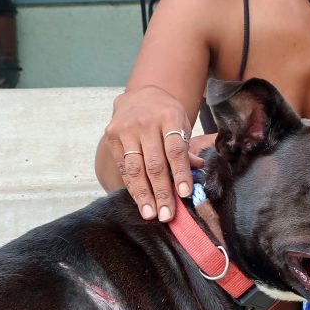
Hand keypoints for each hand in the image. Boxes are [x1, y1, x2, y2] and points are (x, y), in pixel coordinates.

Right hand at [103, 85, 202, 221]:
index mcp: (169, 117)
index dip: (180, 173)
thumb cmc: (166, 114)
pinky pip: (123, 166)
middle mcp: (146, 123)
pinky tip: (139, 200)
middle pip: (155, 164)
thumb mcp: (181, 124)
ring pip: (135, 168)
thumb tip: (197, 169)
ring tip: (150, 213)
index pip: (175, 150)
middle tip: (166, 215)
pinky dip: (131, 185)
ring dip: (143, 194)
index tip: (184, 194)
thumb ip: (186, 147)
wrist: (140, 94)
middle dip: (162, 192)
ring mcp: (126, 129)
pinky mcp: (112, 136)